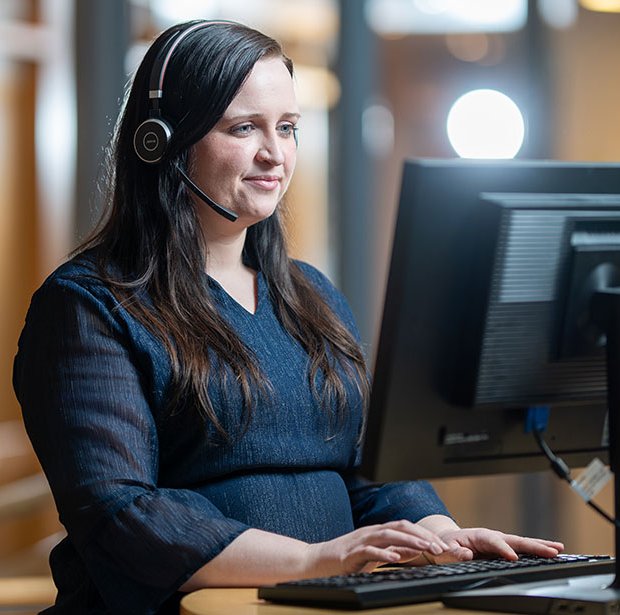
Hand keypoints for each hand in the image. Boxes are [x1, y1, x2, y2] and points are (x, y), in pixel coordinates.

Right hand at [303, 520, 451, 576]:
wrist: (315, 562)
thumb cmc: (345, 559)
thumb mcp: (373, 554)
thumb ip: (393, 551)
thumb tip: (416, 551)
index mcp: (377, 532)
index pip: (405, 527)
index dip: (424, 534)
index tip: (442, 545)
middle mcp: (370, 532)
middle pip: (400, 527)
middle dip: (421, 535)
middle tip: (440, 547)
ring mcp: (360, 540)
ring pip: (387, 534)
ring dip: (408, 540)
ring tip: (425, 548)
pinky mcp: (350, 553)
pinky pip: (369, 550)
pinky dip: (383, 551)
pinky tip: (395, 556)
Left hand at [427, 527, 564, 563]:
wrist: (448, 540)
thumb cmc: (447, 545)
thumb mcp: (445, 549)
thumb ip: (454, 552)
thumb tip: (466, 554)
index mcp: (479, 535)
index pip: (494, 542)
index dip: (503, 549)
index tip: (513, 557)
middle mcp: (493, 536)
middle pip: (515, 540)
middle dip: (533, 545)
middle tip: (551, 551)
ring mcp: (501, 542)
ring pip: (522, 543)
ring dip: (540, 546)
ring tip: (558, 549)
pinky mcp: (505, 548)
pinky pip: (522, 549)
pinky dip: (537, 551)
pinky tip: (551, 553)